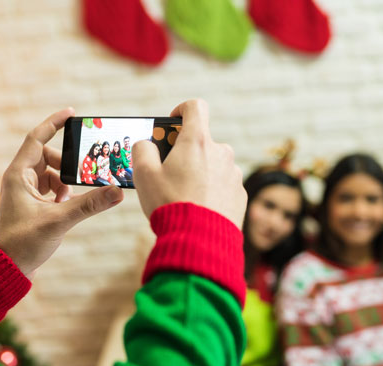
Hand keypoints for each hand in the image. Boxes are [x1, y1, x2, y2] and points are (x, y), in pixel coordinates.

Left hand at [0, 109, 123, 277]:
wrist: (5, 270)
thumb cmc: (23, 244)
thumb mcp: (59, 221)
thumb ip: (89, 205)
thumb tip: (117, 192)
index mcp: (18, 175)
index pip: (37, 138)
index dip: (54, 124)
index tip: (72, 113)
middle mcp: (19, 179)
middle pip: (48, 158)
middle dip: (67, 164)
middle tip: (85, 172)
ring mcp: (24, 193)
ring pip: (51, 175)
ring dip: (66, 182)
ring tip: (74, 198)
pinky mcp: (31, 206)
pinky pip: (50, 189)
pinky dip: (62, 194)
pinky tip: (69, 206)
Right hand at [132, 99, 245, 228]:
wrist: (198, 241)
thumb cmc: (169, 204)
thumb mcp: (144, 174)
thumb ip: (142, 150)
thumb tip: (147, 144)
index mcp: (197, 141)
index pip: (195, 107)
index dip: (181, 110)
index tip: (171, 126)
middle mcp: (221, 152)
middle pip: (202, 142)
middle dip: (186, 153)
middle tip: (169, 174)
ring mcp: (233, 174)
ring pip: (213, 165)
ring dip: (200, 173)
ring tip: (184, 197)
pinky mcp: (240, 195)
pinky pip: (223, 186)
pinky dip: (211, 192)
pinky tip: (198, 209)